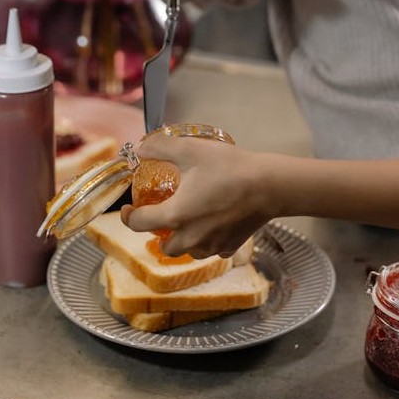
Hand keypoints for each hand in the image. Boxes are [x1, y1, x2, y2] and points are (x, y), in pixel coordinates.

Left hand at [119, 131, 272, 257]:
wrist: (269, 185)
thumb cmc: (230, 168)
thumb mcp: (190, 149)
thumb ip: (160, 147)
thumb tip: (140, 148)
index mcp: (175, 216)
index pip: (138, 224)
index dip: (128, 216)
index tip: (129, 208)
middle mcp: (190, 237)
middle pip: (164, 245)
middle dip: (158, 232)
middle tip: (163, 213)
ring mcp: (212, 245)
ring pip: (187, 251)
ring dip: (182, 239)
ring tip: (187, 220)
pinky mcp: (230, 246)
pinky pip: (210, 249)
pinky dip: (206, 240)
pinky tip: (212, 223)